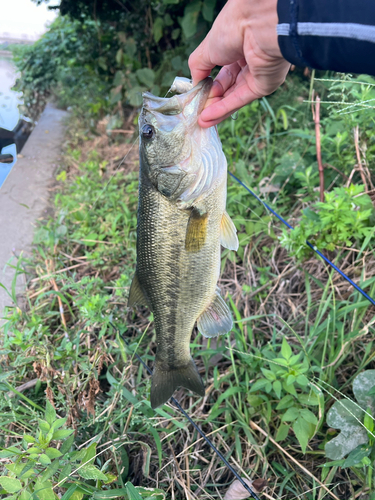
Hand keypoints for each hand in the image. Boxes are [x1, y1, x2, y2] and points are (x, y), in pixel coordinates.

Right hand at [188, 0, 289, 126]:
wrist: (257, 24)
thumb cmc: (232, 27)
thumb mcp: (206, 49)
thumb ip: (198, 68)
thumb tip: (195, 86)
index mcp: (237, 47)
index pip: (222, 72)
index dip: (208, 85)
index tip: (196, 97)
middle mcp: (248, 61)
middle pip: (228, 87)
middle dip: (211, 100)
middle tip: (196, 111)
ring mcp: (257, 74)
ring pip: (233, 96)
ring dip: (216, 109)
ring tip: (200, 120)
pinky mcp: (263, 86)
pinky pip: (240, 99)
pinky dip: (224, 109)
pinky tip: (208, 117)